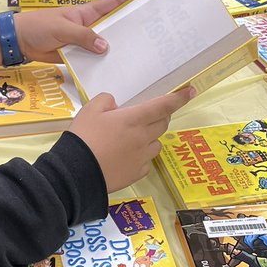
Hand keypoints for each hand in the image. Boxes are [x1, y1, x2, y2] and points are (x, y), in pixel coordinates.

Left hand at [13, 0, 148, 63]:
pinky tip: (116, 70)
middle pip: (115, 24)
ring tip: (142, 52)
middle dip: (132, 23)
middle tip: (155, 25)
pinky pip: (94, 60)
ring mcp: (85, 42)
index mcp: (87, 14)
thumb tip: (105, 47)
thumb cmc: (39, 26)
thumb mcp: (62, 28)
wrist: (20, 41)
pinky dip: (103, 64)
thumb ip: (83, 37)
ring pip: (107, 44)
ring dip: (119, 48)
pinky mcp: (78, 56)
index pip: (112, 1)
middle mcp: (90, 26)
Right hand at [69, 88, 192, 193]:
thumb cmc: (83, 137)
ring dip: (150, 138)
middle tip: (148, 115)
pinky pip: (146, 163)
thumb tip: (115, 106)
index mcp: (134, 119)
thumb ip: (106, 101)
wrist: (76, 173)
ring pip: (156, 144)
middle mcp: (143, 137)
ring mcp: (141, 158)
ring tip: (132, 139)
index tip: (190, 92)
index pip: (163, 106)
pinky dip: (140, 158)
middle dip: (161, 117)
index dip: (178, 98)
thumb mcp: (89, 110)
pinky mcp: (136, 174)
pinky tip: (125, 158)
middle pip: (163, 124)